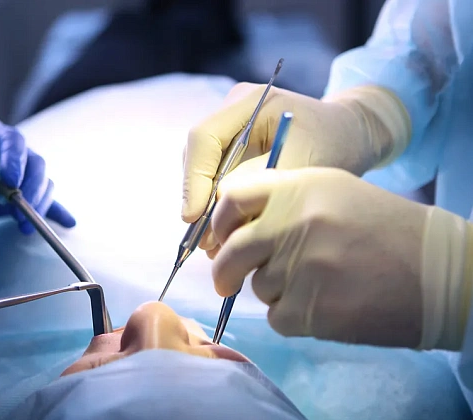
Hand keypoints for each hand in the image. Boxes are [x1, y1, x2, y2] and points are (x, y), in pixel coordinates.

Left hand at [0, 119, 75, 233]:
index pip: (11, 141)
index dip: (15, 160)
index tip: (9, 184)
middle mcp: (0, 155)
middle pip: (34, 163)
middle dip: (33, 188)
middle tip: (20, 213)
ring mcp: (6, 180)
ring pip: (40, 182)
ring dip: (40, 203)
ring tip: (24, 227)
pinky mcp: (6, 202)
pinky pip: (37, 203)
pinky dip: (54, 211)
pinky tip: (67, 222)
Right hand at [181, 83, 409, 224]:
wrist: (351, 136)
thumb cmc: (335, 143)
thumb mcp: (301, 165)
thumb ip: (259, 182)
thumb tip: (216, 207)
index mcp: (249, 101)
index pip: (203, 138)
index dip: (194, 179)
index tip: (193, 217)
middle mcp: (232, 112)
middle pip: (197, 157)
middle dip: (198, 199)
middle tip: (204, 241)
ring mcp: (230, 130)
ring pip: (203, 172)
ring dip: (206, 207)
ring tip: (212, 245)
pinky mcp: (235, 149)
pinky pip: (216, 179)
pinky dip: (218, 206)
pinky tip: (224, 234)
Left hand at [210, 163, 429, 347]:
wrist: (439, 271)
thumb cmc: (386, 228)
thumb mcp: (334, 193)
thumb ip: (283, 202)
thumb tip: (235, 226)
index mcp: (300, 188)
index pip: (233, 198)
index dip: (219, 222)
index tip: (221, 238)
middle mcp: (293, 223)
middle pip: (232, 251)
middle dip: (224, 271)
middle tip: (226, 281)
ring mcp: (300, 267)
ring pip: (258, 286)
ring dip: (276, 290)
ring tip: (316, 284)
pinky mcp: (309, 309)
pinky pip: (277, 317)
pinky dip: (292, 316)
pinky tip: (324, 305)